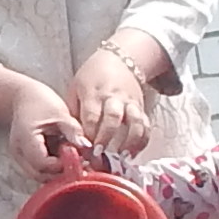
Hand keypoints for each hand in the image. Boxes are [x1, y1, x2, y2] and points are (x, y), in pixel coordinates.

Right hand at [0, 62, 92, 176]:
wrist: (24, 97)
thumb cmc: (40, 101)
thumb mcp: (60, 113)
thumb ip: (74, 132)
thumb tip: (88, 147)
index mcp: (26, 138)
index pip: (43, 163)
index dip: (62, 165)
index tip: (79, 159)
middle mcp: (18, 151)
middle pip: (40, 174)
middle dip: (61, 173)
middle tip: (81, 164)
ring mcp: (19, 156)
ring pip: (39, 175)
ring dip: (58, 172)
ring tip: (74, 160)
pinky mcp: (25, 158)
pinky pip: (39, 170)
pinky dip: (53, 168)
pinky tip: (65, 158)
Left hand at [70, 29, 164, 152]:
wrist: (119, 60)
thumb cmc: (92, 77)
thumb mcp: (76, 88)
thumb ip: (74, 113)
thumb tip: (73, 139)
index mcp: (93, 92)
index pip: (92, 115)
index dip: (89, 134)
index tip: (85, 149)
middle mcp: (113, 97)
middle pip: (113, 118)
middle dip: (107, 138)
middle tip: (100, 155)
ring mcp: (130, 102)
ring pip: (134, 122)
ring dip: (129, 141)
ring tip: (122, 158)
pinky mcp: (141, 108)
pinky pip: (146, 125)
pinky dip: (142, 141)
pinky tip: (134, 154)